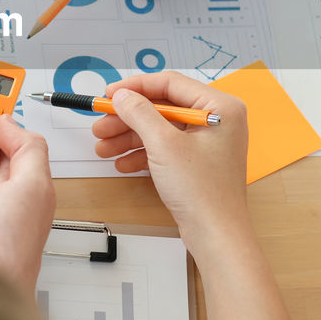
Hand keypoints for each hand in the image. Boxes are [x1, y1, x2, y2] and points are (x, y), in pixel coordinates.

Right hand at [91, 72, 249, 252]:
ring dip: (129, 137)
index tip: (109, 94)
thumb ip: (140, 113)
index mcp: (219, 107)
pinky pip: (165, 148)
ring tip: (103, 148)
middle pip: (162, 107)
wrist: (215, 236)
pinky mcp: (196, 162)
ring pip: (160, 129)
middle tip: (101, 124)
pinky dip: (142, 154)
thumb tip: (123, 96)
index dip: (136, 87)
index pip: (170, 83)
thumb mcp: (164, 145)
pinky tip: (122, 164)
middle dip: (128, 118)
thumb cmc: (203, 192)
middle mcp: (216, 120)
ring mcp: (207, 142)